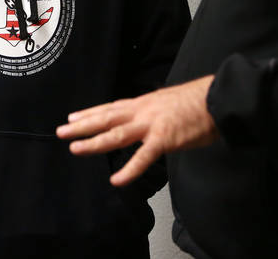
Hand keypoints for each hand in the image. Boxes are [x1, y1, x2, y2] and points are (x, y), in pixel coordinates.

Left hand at [56, 75, 218, 185]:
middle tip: (61, 132)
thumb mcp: (167, 102)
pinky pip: (144, 156)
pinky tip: (116, 180)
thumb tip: (146, 118)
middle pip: (106, 118)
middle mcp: (142, 111)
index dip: (90, 113)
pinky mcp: (165, 138)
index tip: (72, 117)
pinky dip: (129, 169)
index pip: (111, 108)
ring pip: (117, 134)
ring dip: (94, 143)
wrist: (216, 97)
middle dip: (82, 126)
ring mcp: (151, 124)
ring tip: (75, 149)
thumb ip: (153, 111)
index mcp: (143, 103)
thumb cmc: (197, 101)